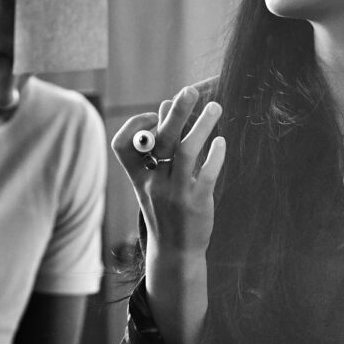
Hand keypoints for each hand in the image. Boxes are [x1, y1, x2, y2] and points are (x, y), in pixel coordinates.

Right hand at [114, 85, 226, 259]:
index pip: (123, 146)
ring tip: (215, 107)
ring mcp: (174, 193)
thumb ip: (161, 146)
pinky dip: (215, 155)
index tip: (155, 116)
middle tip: (190, 91)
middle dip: (175, 112)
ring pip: (185, 152)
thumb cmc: (166, 209)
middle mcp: (153, 182)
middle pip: (161, 140)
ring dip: (201, 126)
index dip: (136, 126)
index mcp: (138, 177)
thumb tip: (167, 105)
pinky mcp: (196, 203)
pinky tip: (221, 142)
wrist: (176, 252)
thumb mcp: (154, 181)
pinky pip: (206, 174)